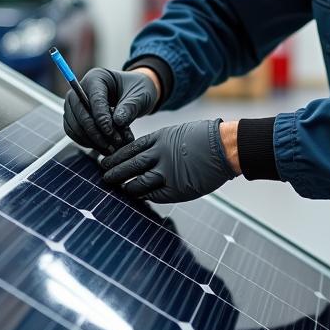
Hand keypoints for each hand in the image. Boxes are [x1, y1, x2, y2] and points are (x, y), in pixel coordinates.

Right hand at [63, 67, 159, 153]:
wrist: (135, 95)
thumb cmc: (138, 90)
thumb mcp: (141, 95)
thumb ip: (130, 107)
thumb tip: (117, 121)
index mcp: (97, 78)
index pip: (93, 98)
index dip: (100, 117)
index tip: (110, 131)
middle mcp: (81, 89)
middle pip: (78, 111)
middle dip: (94, 131)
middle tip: (113, 143)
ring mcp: (75, 104)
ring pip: (74, 124)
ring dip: (90, 140)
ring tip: (111, 148)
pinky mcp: (75, 117)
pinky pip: (73, 132)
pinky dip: (86, 142)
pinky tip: (102, 147)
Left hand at [99, 118, 236, 202]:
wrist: (225, 147)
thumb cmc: (206, 138)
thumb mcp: (178, 132)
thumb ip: (161, 144)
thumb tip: (146, 154)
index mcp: (159, 138)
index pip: (129, 148)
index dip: (116, 156)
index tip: (106, 161)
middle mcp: (159, 155)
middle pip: (129, 165)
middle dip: (114, 171)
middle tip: (104, 176)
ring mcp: (167, 173)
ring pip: (138, 182)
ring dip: (126, 186)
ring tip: (118, 188)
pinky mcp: (177, 188)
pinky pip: (154, 195)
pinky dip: (143, 195)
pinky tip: (136, 196)